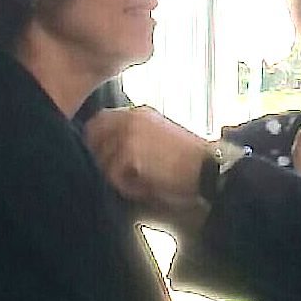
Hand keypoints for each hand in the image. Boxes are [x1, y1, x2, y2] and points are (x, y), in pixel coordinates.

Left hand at [84, 106, 207, 214]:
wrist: (207, 169)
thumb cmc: (189, 161)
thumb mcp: (160, 138)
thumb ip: (134, 136)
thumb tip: (106, 151)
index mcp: (139, 112)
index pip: (99, 120)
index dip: (97, 140)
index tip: (106, 158)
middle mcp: (130, 118)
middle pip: (92, 137)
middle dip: (102, 158)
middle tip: (121, 175)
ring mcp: (128, 134)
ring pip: (101, 160)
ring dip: (117, 176)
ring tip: (141, 183)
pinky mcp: (129, 153)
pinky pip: (112, 176)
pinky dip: (127, 187)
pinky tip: (146, 188)